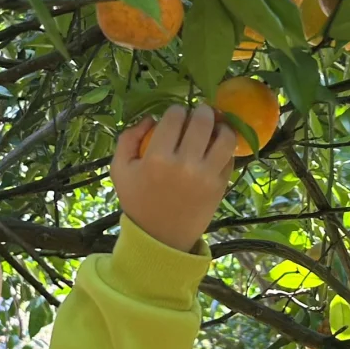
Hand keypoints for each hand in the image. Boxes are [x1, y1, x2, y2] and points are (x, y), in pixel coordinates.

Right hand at [111, 104, 237, 252]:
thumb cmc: (137, 201)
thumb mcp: (120, 170)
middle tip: (200, 113)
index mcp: (157, 157)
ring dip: (222, 127)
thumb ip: (128, 138)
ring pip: (226, 137)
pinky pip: (230, 158)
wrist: (160, 238)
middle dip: (203, 111)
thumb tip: (151, 118)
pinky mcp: (220, 186)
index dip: (177, 110)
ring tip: (215, 128)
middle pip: (203, 121)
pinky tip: (216, 149)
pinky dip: (225, 149)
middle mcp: (185, 164)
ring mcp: (206, 176)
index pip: (175, 116)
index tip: (176, 115)